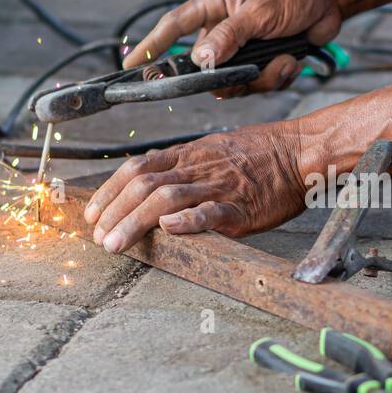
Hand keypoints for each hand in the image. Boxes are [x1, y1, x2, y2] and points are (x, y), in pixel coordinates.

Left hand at [83, 121, 306, 250]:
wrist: (298, 152)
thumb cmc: (260, 154)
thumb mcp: (213, 149)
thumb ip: (182, 165)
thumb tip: (151, 179)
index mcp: (188, 155)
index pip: (136, 168)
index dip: (109, 191)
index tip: (93, 214)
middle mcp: (197, 168)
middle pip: (143, 185)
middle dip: (114, 212)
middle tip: (98, 237)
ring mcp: (218, 186)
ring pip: (166, 199)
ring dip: (134, 222)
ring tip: (116, 243)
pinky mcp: (240, 206)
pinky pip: (210, 212)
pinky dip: (187, 221)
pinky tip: (168, 230)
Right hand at [122, 0, 346, 95]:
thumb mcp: (259, 12)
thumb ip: (229, 37)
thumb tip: (200, 60)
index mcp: (214, 5)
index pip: (173, 28)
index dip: (151, 47)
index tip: (131, 65)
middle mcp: (224, 27)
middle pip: (207, 69)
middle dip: (229, 78)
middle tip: (245, 75)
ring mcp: (245, 46)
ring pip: (236, 82)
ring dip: (261, 78)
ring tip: (282, 60)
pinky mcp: (265, 59)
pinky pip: (260, 83)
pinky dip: (278, 76)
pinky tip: (293, 61)